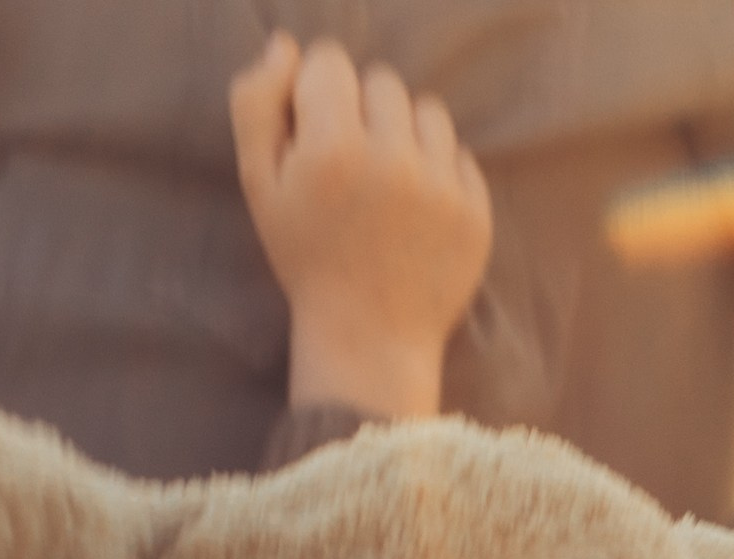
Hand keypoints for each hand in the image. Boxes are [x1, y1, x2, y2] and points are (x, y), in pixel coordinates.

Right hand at [229, 32, 490, 420]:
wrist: (369, 339)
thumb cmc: (306, 258)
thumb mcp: (259, 184)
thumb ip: (257, 104)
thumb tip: (286, 45)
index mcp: (333, 149)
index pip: (331, 62)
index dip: (318, 91)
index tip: (317, 131)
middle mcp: (393, 160)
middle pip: (382, 82)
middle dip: (363, 111)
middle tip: (352, 163)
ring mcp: (441, 187)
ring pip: (426, 111)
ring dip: (405, 132)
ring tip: (388, 178)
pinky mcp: (476, 212)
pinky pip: (459, 153)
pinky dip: (438, 169)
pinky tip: (416, 206)